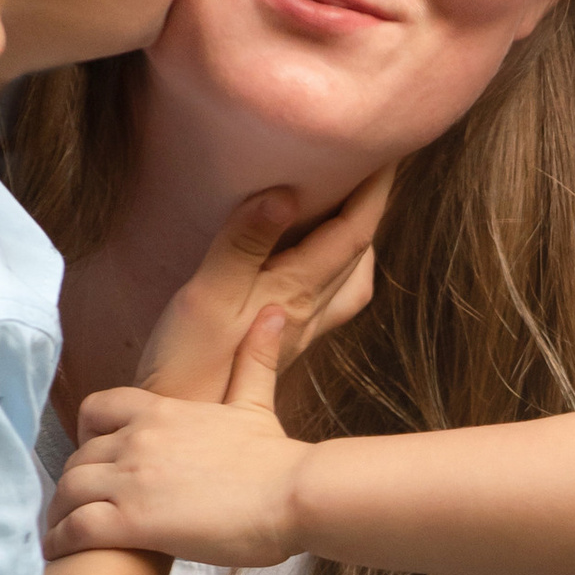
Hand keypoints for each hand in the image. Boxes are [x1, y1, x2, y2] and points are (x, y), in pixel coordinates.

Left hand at [48, 316, 311, 570]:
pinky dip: (61, 540)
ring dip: (60, 513)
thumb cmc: (278, 459)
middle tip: (81, 507)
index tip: (94, 457)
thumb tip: (275, 313)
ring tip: (64, 533)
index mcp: (160, 412)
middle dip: (74, 482)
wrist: (294, 495)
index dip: (85, 434)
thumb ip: (255, 360)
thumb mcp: (257, 403)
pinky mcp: (132, 522)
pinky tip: (63, 552)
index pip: (95, 409)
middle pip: (77, 457)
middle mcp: (137, 439)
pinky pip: (76, 528)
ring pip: (68, 490)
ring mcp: (131, 480)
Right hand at [133, 169, 392, 404]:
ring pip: (350, 280)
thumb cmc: (189, 362)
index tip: (390, 150)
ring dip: (359, 241)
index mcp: (297, 291)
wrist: (184, 423)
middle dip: (373, 207)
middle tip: (375, 166)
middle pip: (359, 252)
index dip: (375, 190)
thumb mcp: (207, 295)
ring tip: (351, 208)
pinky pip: (329, 298)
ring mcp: (299, 331)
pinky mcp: (283, 344)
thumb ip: (244, 243)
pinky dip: (336, 269)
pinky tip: (314, 264)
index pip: (353, 233)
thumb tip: (285, 194)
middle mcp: (309, 311)